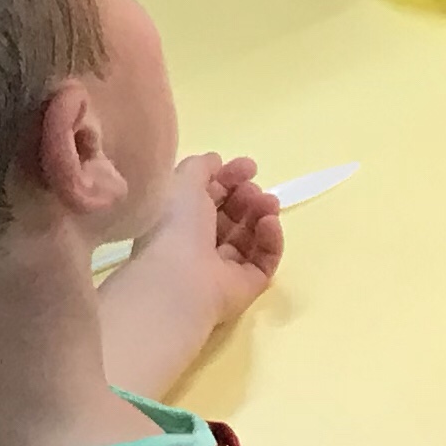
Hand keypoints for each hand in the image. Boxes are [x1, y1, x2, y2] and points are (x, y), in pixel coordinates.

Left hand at [131, 153, 284, 318]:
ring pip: (251, 235)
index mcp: (180, 222)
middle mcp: (200, 245)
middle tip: (253, 189)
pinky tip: (270, 223)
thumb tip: (217, 160)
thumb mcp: (181, 183)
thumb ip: (200, 166)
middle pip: (233, 216)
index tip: (249, 167)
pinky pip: (265, 258)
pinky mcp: (247, 284)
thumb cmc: (174, 228)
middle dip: (247, 196)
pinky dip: (271, 238)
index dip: (230, 179)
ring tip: (268, 204)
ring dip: (262, 213)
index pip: (211, 197)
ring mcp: (224, 267)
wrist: (180, 280)